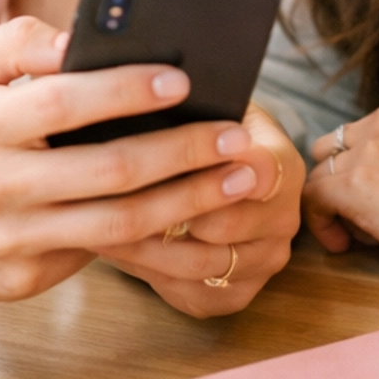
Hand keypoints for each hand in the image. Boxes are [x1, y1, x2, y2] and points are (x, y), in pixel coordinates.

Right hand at [0, 17, 268, 308]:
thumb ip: (13, 41)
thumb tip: (78, 38)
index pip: (61, 103)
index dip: (124, 90)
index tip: (181, 78)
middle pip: (107, 172)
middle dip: (184, 153)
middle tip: (238, 137)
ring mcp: (9, 242)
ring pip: (117, 226)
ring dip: (188, 202)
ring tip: (239, 179)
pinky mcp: (21, 281)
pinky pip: (97, 256)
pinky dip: (152, 236)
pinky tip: (194, 215)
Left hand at [101, 104, 303, 316]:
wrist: (229, 175)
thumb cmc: (206, 132)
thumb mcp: (209, 104)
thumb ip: (187, 104)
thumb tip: (126, 84)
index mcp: (282, 164)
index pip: (259, 169)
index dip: (215, 168)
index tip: (166, 159)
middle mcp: (282, 217)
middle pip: (224, 223)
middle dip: (163, 210)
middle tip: (105, 197)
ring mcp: (264, 260)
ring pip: (199, 262)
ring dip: (143, 246)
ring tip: (96, 222)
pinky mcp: (238, 294)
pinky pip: (190, 292)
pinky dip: (148, 273)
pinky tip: (115, 248)